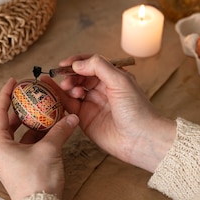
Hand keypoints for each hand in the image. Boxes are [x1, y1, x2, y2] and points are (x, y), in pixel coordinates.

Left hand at [0, 78, 78, 199]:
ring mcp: (10, 162)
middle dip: (22, 109)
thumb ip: (60, 130)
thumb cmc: (37, 181)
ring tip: (46, 111)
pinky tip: (51, 130)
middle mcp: (0, 152)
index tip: (13, 81)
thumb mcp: (49, 149)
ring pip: (19, 135)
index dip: (6, 95)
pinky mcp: (20, 169)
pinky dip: (37, 137)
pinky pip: (26, 146)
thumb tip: (70, 117)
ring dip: (33, 123)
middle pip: (9, 123)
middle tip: (32, 95)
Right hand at [57, 54, 175, 171]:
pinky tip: (59, 95)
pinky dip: (62, 99)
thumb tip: (77, 63)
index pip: (91, 64)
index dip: (77, 61)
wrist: (140, 138)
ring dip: (66, 86)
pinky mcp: (85, 119)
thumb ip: (99, 66)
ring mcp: (93, 104)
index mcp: (112, 77)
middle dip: (70, 75)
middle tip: (65, 78)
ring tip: (67, 88)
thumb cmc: (137, 109)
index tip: (65, 63)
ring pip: (73, 90)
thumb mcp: (120, 80)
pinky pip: (70, 106)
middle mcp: (102, 89)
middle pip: (80, 76)